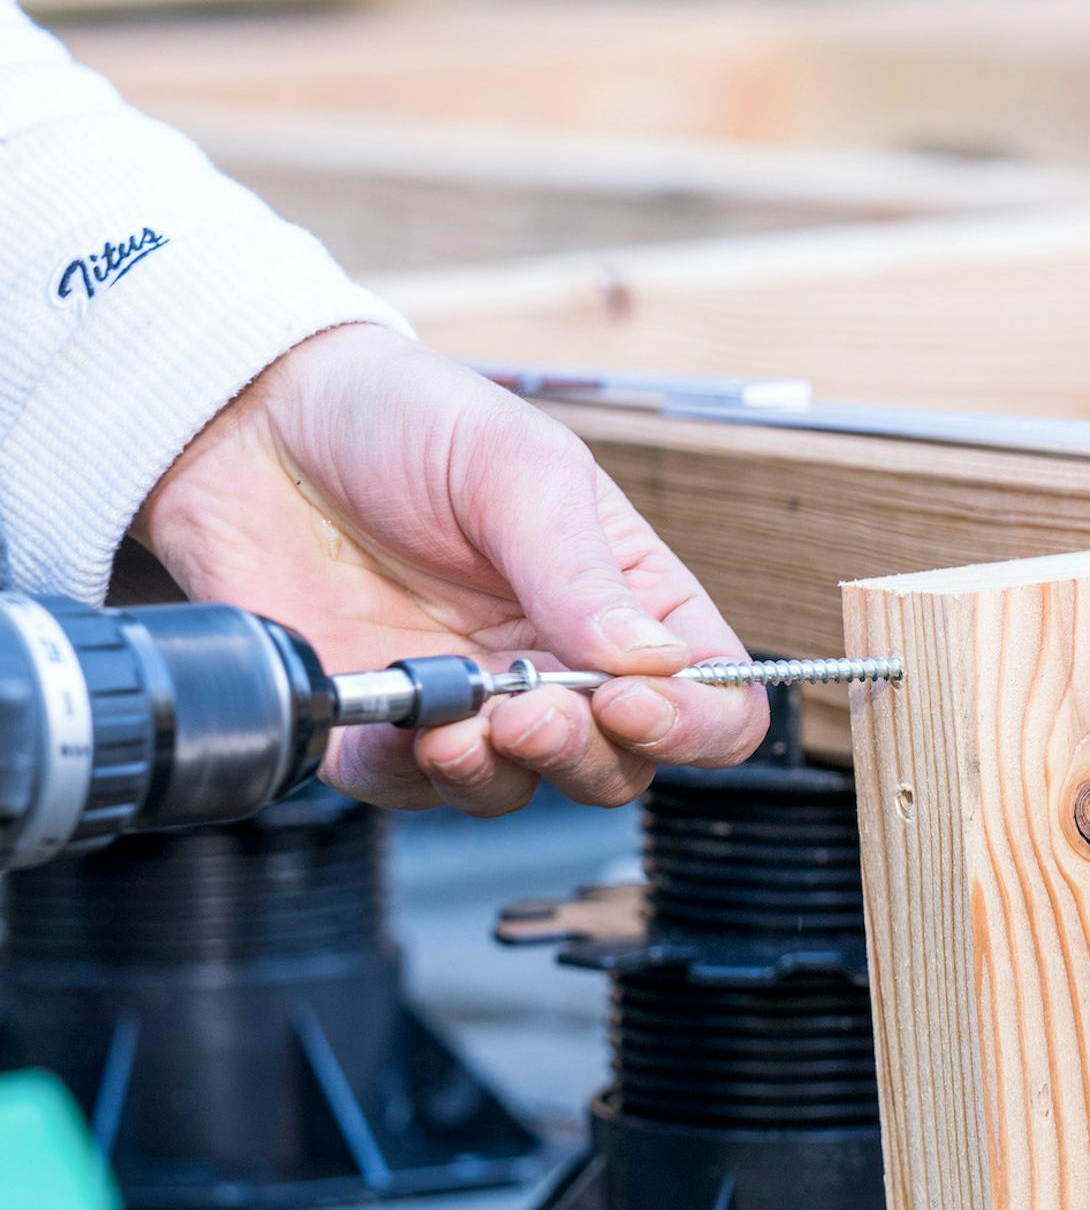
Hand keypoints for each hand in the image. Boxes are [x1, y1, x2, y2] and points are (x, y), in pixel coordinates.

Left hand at [134, 323, 766, 813]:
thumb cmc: (404, 420)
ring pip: (527, 790)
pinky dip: (413, 773)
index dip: (696, 722)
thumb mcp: (517, 468)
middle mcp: (562, 664)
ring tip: (461, 719)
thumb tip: (654, 660)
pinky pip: (417, 792)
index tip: (634, 701)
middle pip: (625, 765)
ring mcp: (476, 705)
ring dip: (504, 772)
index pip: (714, 695)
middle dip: (587, 753)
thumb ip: (583, 570)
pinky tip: (398, 721)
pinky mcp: (385, 731)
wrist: (255, 417)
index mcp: (628, 599)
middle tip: (532, 709)